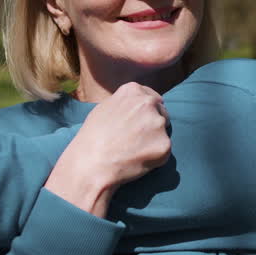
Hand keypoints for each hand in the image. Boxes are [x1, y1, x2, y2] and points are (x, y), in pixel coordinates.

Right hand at [44, 82, 170, 217]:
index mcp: (133, 91)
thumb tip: (137, 104)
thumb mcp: (104, 108)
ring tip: (133, 151)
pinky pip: (164, 151)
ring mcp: (158, 123)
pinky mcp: (164, 144)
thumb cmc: (93, 137)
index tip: (140, 124)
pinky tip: (137, 160)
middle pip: (161, 113)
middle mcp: (148, 103)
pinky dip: (155, 157)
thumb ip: (125, 103)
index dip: (147, 113)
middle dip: (153, 126)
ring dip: (154, 141)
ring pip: (163, 132)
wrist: (91, 164)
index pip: (153, 98)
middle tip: (135, 140)